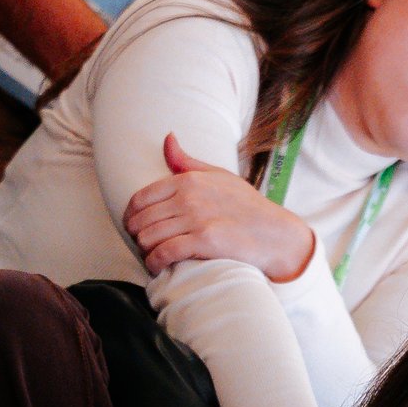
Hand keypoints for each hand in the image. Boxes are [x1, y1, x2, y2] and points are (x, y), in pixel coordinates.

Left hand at [123, 134, 317, 281]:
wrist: (275, 233)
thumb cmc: (246, 206)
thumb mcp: (218, 175)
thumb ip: (187, 162)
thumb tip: (167, 138)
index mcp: (187, 180)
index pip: (140, 199)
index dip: (131, 218)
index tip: (137, 229)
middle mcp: (188, 197)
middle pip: (140, 221)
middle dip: (138, 238)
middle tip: (146, 247)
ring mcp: (196, 219)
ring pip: (148, 238)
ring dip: (146, 253)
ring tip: (154, 258)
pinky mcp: (204, 241)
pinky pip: (164, 253)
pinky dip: (155, 263)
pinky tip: (159, 268)